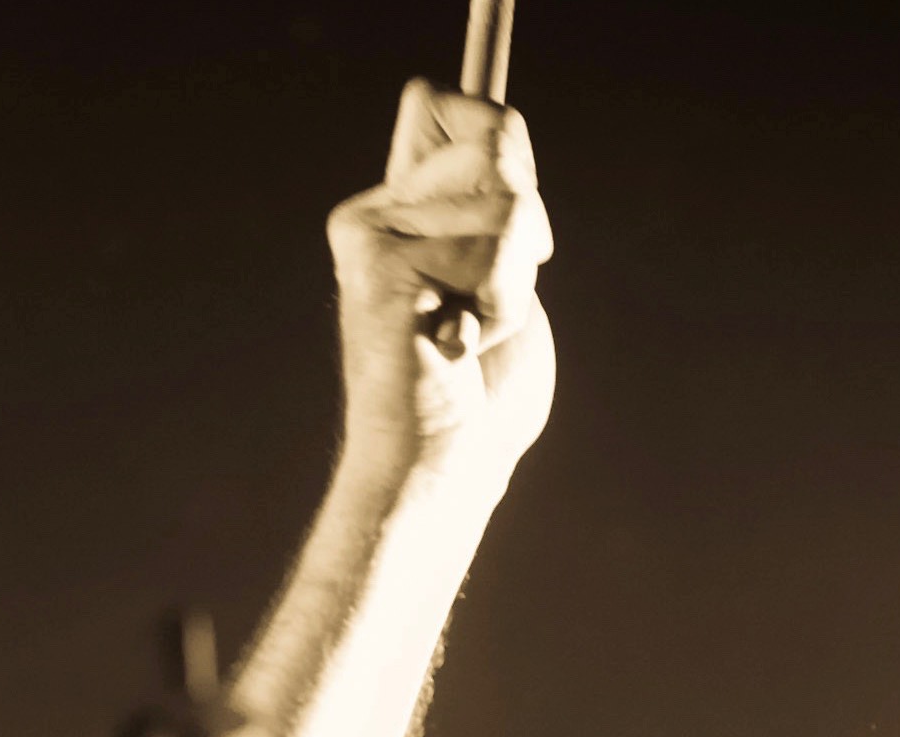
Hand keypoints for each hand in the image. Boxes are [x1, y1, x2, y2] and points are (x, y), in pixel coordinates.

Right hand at [326, 77, 555, 481]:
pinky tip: (460, 347)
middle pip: (499, 145)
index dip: (509, 151)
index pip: (455, 106)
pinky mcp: (381, 266)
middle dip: (527, 229)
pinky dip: (502, 307)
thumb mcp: (502, 280)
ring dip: (516, 284)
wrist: (442, 467)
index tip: (511, 231)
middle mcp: (374, 212)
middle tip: (487, 302)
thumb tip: (493, 123)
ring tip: (472, 334)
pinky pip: (494, 249)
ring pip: (508, 204)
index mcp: (398, 209)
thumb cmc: (483, 390)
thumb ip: (495, 206)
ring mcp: (372, 236)